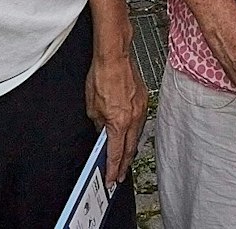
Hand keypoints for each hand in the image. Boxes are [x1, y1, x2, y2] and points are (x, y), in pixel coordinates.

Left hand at [85, 47, 148, 182]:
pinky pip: (139, 122)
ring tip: (124, 158)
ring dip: (129, 148)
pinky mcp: (144, 100)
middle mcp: (133, 118)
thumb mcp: (92, 106)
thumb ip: (98, 124)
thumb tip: (101, 133)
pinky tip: (129, 134)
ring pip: (136, 136)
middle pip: (130, 149)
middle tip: (119, 175)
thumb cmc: (102, 76)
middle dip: (124, 164)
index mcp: (119, 122)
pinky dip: (133, 132)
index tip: (111, 178)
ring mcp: (141, 109)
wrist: (115, 57)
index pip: (115, 153)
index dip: (113, 168)